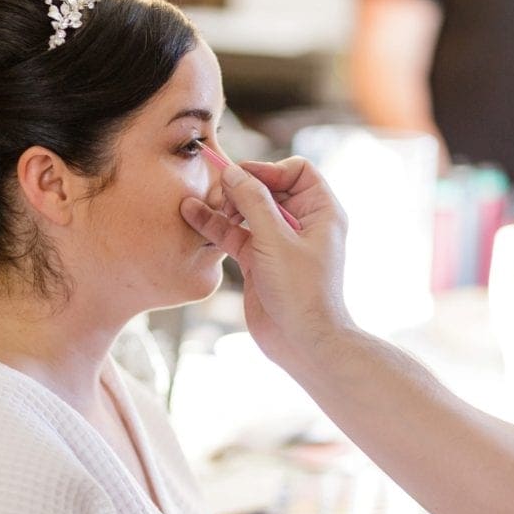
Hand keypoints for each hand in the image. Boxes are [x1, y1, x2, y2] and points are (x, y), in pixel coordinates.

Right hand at [180, 157, 354, 365]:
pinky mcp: (259, 261)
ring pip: (248, 211)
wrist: (302, 343)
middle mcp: (302, 223)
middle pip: (268, 188)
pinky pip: (236, 234)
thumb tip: (233, 172)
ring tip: (201, 201)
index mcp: (321, 212)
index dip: (270, 170)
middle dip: (242, 186)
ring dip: (225, 205)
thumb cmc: (301, 292)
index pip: (298, 171)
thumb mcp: (276, 241)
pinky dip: (216, 225)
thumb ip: (254, 203)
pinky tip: (192, 214)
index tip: (243, 177)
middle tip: (218, 192)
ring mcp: (279, 242)